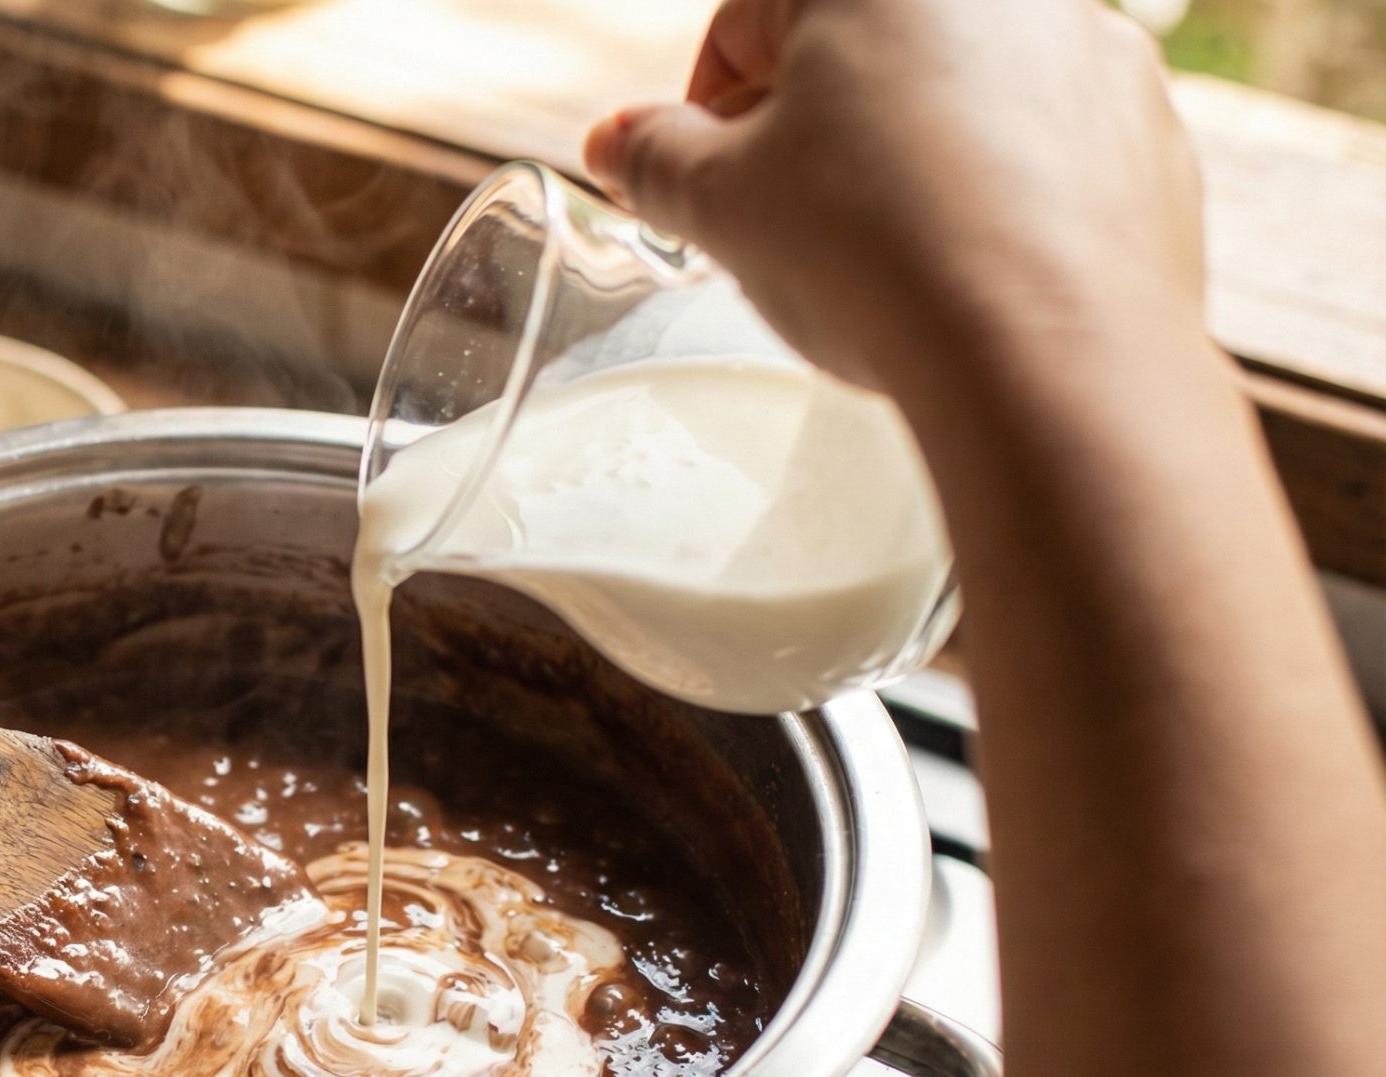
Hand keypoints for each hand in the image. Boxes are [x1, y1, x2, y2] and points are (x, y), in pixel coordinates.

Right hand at [582, 0, 1204, 391]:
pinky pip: (1041, 151)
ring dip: (900, 162)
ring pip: (953, 99)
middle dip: (808, 135)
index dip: (703, 109)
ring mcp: (1091, 52)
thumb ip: (654, 159)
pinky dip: (992, 199)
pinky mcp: (1149, 133)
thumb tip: (616, 141)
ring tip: (874, 261)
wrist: (1050, 353)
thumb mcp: (719, 205)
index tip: (698, 184)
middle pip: (858, 54)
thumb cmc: (873, 252)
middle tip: (776, 227)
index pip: (748, 18)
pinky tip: (960, 276)